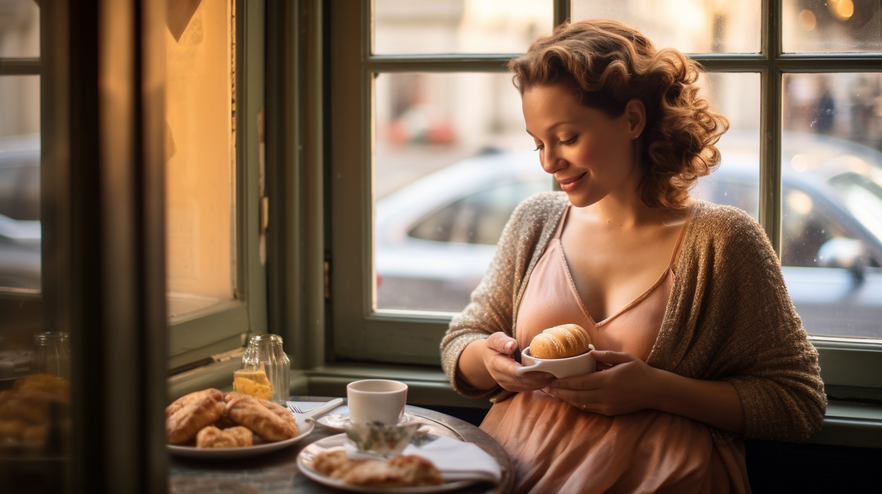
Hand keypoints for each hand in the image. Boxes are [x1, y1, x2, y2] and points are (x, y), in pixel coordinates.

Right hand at [482, 332, 554, 392]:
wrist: (487, 359)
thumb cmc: (493, 346)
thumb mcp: (494, 339)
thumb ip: (502, 342)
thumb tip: (512, 346)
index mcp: (496, 364)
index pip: (514, 370)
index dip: (529, 370)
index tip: (543, 365)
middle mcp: (501, 378)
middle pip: (524, 380)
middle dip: (540, 376)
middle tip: (556, 369)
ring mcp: (508, 385)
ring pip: (528, 386)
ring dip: (543, 381)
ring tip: (556, 373)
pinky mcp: (514, 388)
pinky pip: (529, 388)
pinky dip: (540, 383)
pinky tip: (550, 377)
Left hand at [542, 350, 659, 415]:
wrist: (656, 391)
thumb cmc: (640, 371)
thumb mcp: (625, 358)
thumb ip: (606, 355)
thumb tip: (589, 353)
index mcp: (607, 380)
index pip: (579, 382)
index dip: (563, 383)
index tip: (550, 381)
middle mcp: (605, 395)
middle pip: (576, 395)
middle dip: (559, 392)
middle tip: (545, 389)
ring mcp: (607, 405)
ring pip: (581, 404)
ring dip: (566, 399)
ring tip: (553, 394)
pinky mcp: (610, 412)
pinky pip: (589, 408)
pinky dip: (577, 404)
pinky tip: (569, 399)